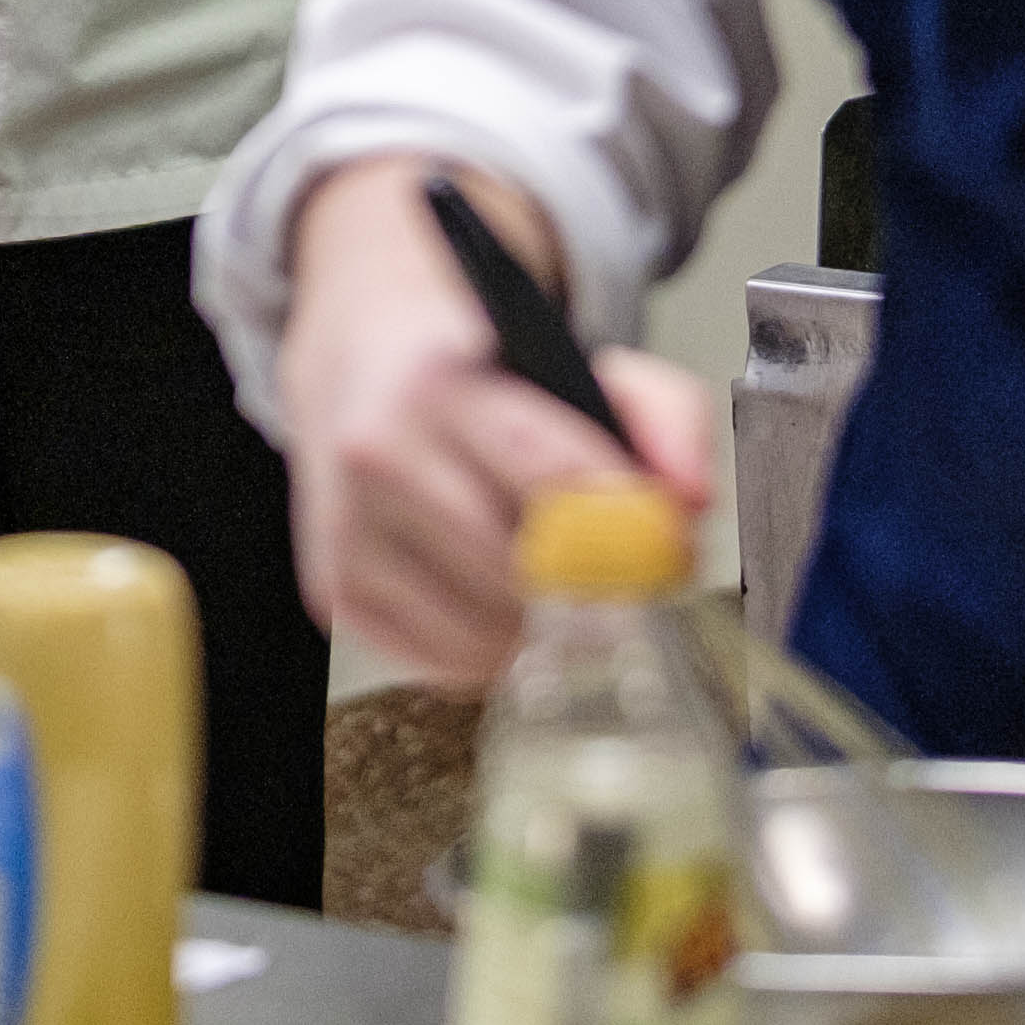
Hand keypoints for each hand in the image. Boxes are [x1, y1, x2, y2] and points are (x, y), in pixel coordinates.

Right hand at [273, 155, 713, 686]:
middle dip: (590, 582)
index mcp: (442, 382)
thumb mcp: (582, 361)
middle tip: (623, 576)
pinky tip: (500, 603)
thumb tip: (689, 501)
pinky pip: (443, 663)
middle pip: (520, 565)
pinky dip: (488, 651)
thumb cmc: (482, 374)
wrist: (359, 362)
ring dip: (542, 627)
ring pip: (483, 629)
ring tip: (555, 584)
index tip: (666, 548)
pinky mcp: (336, 591)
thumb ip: (663, 416)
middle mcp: (378, 453)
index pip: (549, 471)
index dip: (624, 524)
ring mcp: (347, 529)